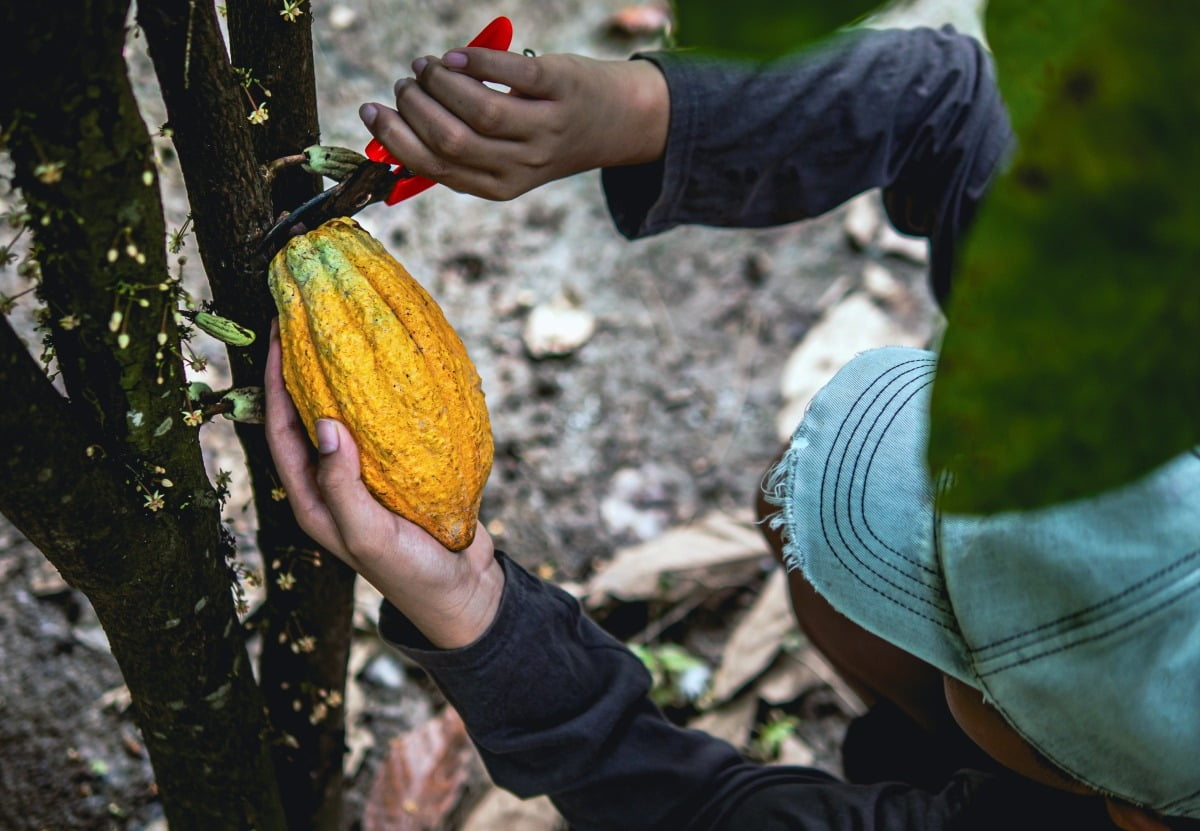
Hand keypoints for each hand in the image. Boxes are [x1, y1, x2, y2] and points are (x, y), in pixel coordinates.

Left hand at [264, 321, 503, 648]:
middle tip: (305, 319)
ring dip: (341, 375)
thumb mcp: (368, 535)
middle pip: (306, 414)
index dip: (272, 382)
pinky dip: (384, 395)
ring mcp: (366, 475)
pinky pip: (383, 424)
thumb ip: (341, 485)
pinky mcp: (399, 470)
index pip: (280, 430)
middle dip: (301, 367)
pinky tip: (397, 367)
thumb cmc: (410, 572)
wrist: (463, 590)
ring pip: (345, 414)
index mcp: (311, 498)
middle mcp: (332, 481)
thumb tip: (324, 424)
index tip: (276, 334)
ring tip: (347, 331)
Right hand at [359, 48, 668, 199]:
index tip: (370, 110)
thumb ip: (460, 151)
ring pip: (479, 111)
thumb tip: (392, 132)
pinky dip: (475, 63)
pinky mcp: (561, 89)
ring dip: (440, 83)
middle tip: (405, 83)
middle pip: (452, 140)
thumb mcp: (506, 157)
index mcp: (498, 185)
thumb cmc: (543, 133)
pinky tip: (455, 57)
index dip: (395, 138)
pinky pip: (511, 75)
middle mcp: (523, 163)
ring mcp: (545, 128)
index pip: (435, 167)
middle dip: (414, 107)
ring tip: (427, 67)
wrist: (614, 121)